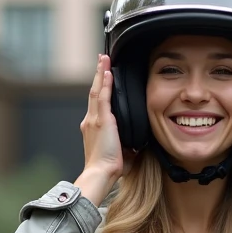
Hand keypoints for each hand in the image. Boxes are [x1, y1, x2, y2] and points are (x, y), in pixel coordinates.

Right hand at [76, 55, 133, 204]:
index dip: (100, 89)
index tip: (104, 77)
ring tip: (103, 58)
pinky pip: (102, 97)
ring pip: (96, 90)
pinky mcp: (101, 121)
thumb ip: (129, 143)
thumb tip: (140, 142)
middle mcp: (91, 120)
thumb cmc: (110, 168)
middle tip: (101, 60)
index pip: (97, 103)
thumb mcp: (122, 152)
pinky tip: (108, 72)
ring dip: (100, 73)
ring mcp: (94, 119)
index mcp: (94, 127)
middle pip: (94, 92)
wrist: (101, 173)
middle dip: (98, 75)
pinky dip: (105, 83)